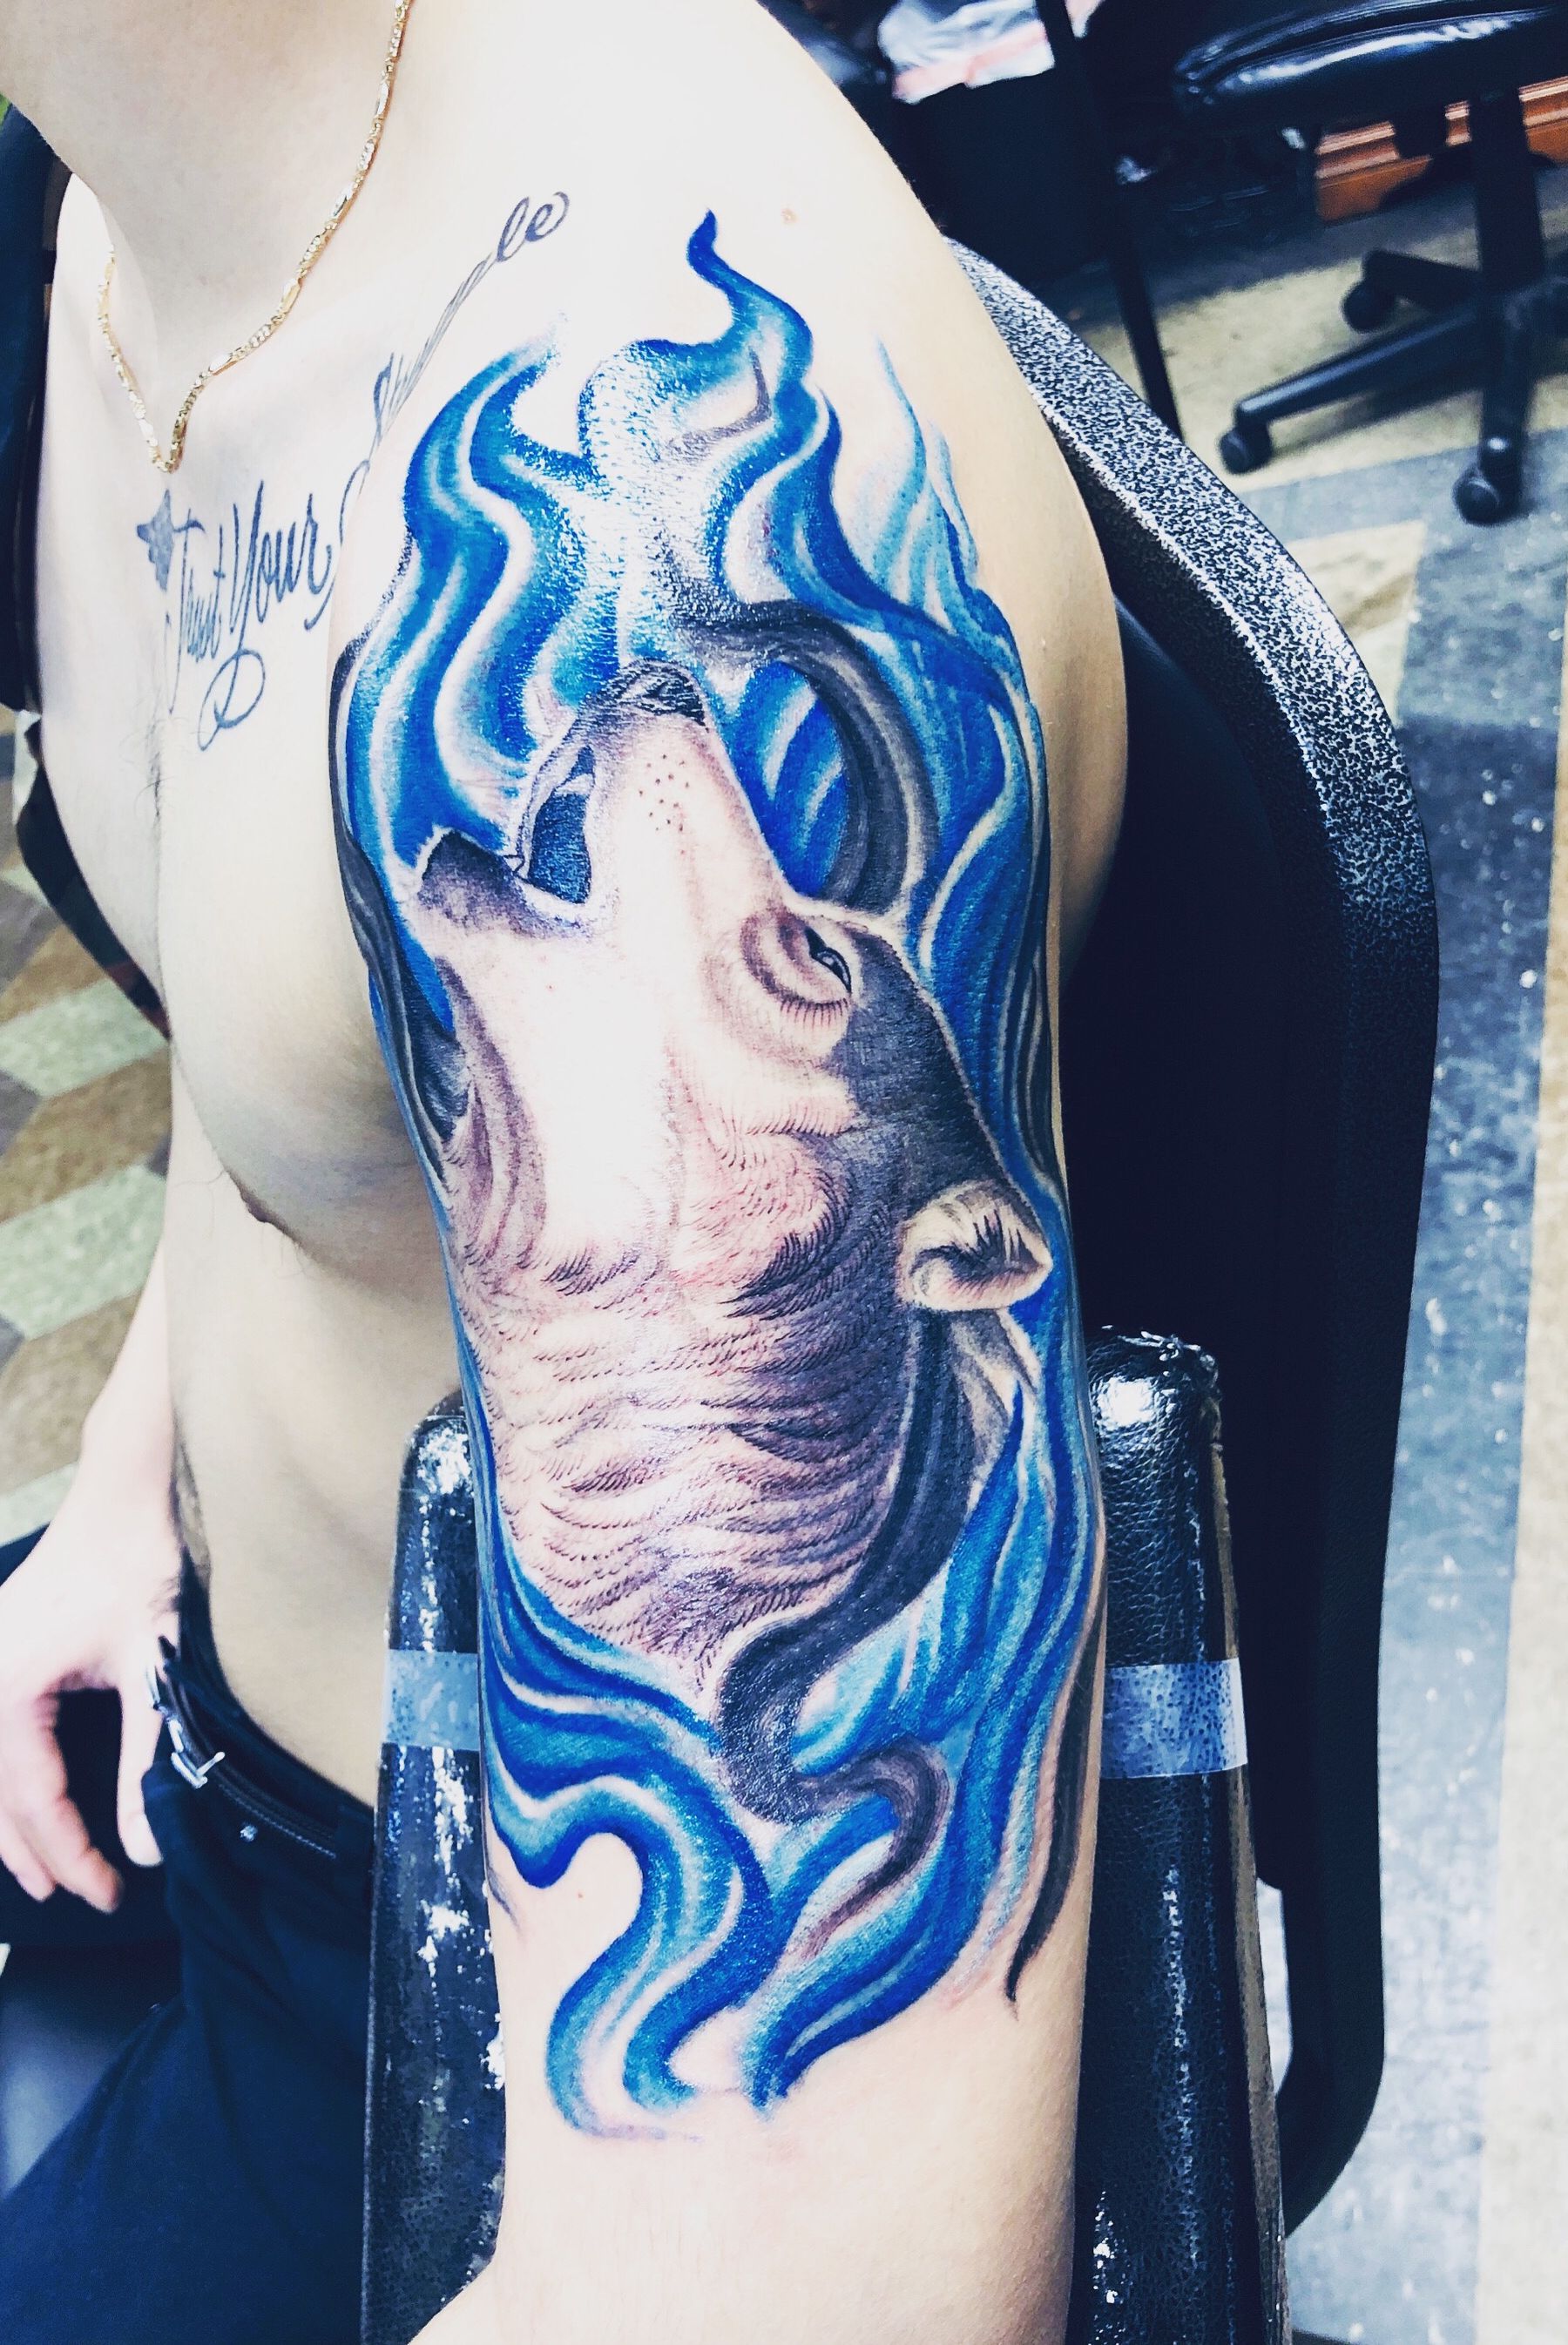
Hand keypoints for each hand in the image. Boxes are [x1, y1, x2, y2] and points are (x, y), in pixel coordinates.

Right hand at [0, 1454, 180, 1909]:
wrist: (127, 1491)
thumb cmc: (139, 1566)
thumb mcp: (152, 1669)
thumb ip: (147, 1761)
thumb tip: (144, 1846)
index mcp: (7, 1689)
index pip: (32, 1802)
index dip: (72, 1858)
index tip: (110, 1892)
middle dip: (33, 1851)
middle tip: (76, 1896)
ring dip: (8, 1821)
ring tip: (43, 1866)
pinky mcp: (0, 1645)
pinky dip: (1, 1777)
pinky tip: (18, 1796)